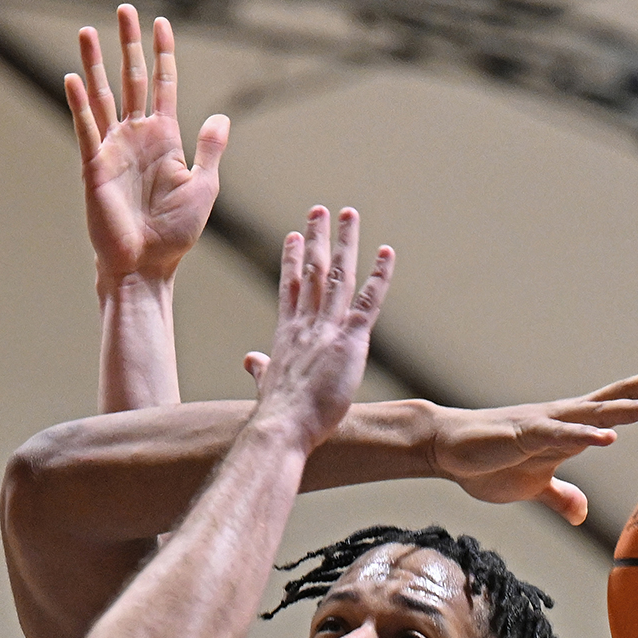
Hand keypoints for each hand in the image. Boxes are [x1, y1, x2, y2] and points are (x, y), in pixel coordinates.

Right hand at [67, 8, 229, 287]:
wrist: (147, 266)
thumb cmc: (175, 234)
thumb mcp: (203, 186)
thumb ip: (209, 149)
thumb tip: (221, 118)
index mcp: (163, 139)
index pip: (162, 85)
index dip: (162, 54)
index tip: (161, 23)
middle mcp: (135, 138)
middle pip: (130, 79)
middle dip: (128, 44)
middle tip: (124, 10)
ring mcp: (113, 150)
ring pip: (103, 96)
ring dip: (95, 64)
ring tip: (87, 31)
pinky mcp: (94, 167)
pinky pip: (86, 128)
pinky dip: (79, 104)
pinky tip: (72, 78)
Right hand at [249, 206, 393, 451]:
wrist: (282, 427)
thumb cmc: (276, 415)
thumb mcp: (266, 386)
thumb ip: (261, 369)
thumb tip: (250, 360)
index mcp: (287, 336)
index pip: (290, 289)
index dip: (292, 261)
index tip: (293, 237)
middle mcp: (305, 325)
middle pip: (312, 272)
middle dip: (317, 238)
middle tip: (320, 210)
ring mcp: (327, 330)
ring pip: (337, 276)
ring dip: (344, 242)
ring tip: (348, 214)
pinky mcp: (349, 341)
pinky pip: (368, 301)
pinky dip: (378, 276)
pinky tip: (386, 252)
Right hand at [431, 357, 637, 524]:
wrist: (445, 449)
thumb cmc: (486, 463)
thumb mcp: (532, 487)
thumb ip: (560, 497)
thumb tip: (582, 514)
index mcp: (572, 426)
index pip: (621, 401)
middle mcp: (566, 416)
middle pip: (622, 396)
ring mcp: (547, 424)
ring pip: (597, 414)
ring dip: (632, 409)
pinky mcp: (523, 437)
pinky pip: (559, 437)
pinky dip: (584, 437)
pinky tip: (608, 438)